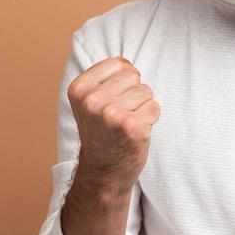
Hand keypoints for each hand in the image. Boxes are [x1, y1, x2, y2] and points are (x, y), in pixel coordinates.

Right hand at [66, 56, 159, 193]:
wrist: (103, 171)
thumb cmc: (102, 133)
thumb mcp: (90, 101)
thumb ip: (106, 77)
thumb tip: (127, 62)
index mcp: (79, 89)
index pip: (118, 63)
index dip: (121, 82)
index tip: (110, 102)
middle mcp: (92, 100)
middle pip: (134, 76)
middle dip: (133, 94)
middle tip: (119, 117)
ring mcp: (112, 114)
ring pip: (146, 91)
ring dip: (142, 107)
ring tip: (126, 124)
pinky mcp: (132, 127)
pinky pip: (155, 107)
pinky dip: (150, 119)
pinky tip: (135, 132)